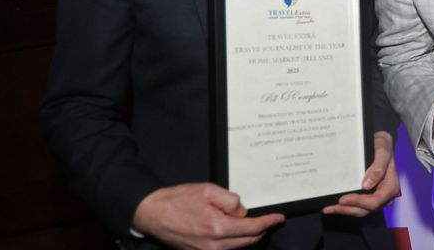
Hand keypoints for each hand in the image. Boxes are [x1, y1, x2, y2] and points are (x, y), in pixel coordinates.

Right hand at [132, 183, 283, 249]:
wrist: (153, 214)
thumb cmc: (178, 200)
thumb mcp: (208, 190)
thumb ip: (230, 200)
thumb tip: (243, 212)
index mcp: (217, 227)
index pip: (252, 228)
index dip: (269, 222)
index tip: (279, 218)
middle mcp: (213, 245)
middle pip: (249, 241)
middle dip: (263, 230)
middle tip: (272, 220)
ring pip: (239, 247)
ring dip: (249, 236)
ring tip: (256, 224)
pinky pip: (226, 249)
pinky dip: (236, 241)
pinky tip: (237, 230)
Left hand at [323, 131, 399, 216]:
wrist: (381, 143)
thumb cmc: (383, 146)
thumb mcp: (383, 152)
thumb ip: (378, 168)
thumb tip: (366, 185)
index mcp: (391, 187)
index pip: (375, 201)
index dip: (358, 202)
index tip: (343, 199)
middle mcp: (385, 195)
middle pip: (366, 209)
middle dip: (348, 209)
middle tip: (331, 207)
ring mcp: (377, 196)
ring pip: (361, 210)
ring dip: (345, 210)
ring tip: (329, 209)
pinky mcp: (369, 195)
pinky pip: (359, 205)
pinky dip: (347, 206)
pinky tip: (335, 205)